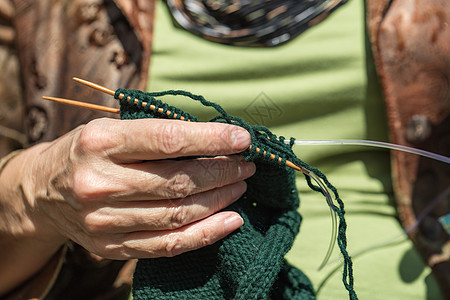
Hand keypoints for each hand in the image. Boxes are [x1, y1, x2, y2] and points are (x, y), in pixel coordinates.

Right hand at [0, 118, 253, 292]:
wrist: (43, 190)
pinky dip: (205, 234)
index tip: (242, 139)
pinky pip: (167, 245)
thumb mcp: (112, 128)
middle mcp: (99, 183)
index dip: (211, 140)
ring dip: (219, 200)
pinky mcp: (110, 247)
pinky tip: (231, 221)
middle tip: (246, 165)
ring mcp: (103, 220)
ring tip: (240, 186)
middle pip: (177, 181)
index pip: (167, 140)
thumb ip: (157, 132)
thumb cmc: (88, 151)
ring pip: (177, 214)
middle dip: (222, 172)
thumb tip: (216, 139)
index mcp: (100, 142)